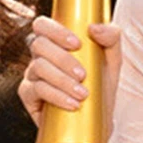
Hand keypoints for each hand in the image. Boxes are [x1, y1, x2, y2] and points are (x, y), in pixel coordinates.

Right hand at [19, 15, 121, 132]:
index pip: (43, 25)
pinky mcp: (29, 96)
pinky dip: (57, 96)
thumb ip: (111, 37)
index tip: (77, 44)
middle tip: (83, 74)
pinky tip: (73, 103)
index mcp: (56, 42)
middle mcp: (40, 56)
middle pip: (39, 44)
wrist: (98, 117)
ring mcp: (32, 75)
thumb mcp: (113, 59)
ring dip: (62, 80)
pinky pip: (36, 90)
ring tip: (83, 94)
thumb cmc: (102, 83)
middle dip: (63, 59)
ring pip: (38, 68)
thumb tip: (94, 27)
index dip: (56, 30)